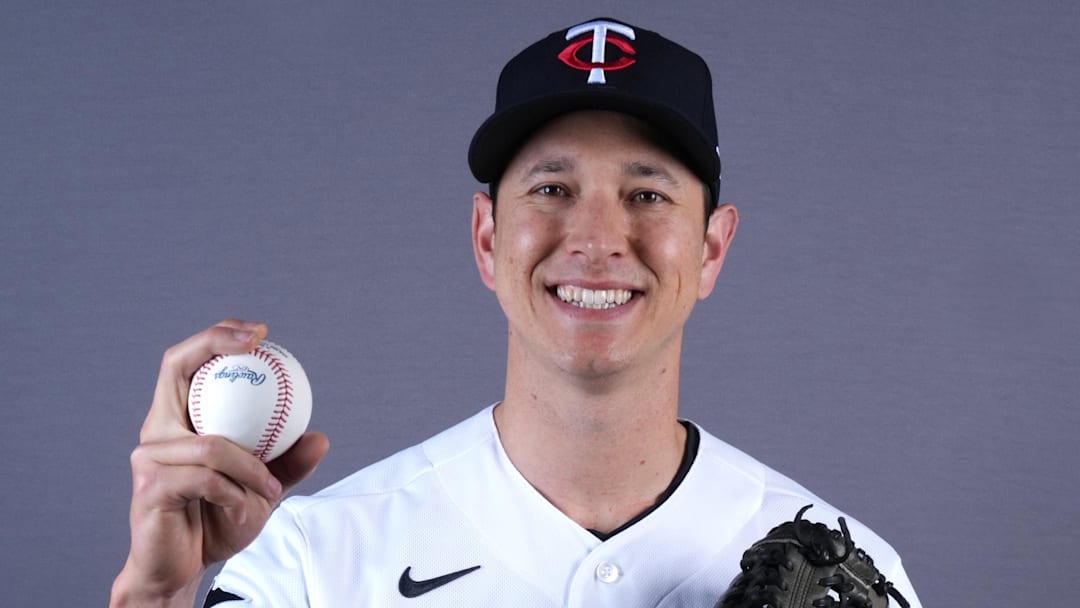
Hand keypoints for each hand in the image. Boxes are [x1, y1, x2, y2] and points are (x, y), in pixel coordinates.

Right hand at [110, 320, 328, 606]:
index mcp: (177, 421)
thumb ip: (286, 464)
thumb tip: (320, 437)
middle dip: (216, 342)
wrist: (181, 569)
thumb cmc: (216, 522)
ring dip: (252, 470)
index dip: (216, 336)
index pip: (186, 362)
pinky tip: (246, 512)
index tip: (259, 332)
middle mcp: (157, 431)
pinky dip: (236, 494)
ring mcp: (148, 457)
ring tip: (270, 493)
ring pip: (214, 444)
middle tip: (258, 342)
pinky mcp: (150, 486)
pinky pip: (208, 479)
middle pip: (176, 367)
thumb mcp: (260, 489)